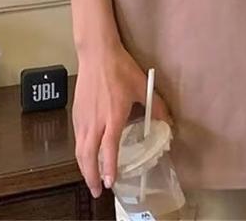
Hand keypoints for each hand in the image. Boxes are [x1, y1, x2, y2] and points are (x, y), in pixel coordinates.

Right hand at [72, 44, 172, 198]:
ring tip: (90, 178)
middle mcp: (95, 121)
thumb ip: (156, 106)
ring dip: (84, 167)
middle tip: (97, 190)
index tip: (110, 183)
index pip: (108, 149)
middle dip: (91, 176)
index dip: (109, 168)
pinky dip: (80, 152)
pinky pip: (77, 138)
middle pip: (88, 156)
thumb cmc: (120, 69)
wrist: (97, 53)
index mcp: (112, 116)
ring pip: (80, 149)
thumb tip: (168, 121)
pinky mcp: (77, 112)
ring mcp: (83, 117)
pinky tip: (86, 154)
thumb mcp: (142, 87)